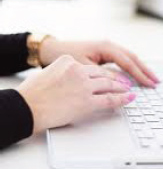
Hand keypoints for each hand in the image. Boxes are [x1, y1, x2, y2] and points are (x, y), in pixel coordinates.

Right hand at [17, 55, 135, 132]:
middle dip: (116, 78)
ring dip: (121, 87)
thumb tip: (72, 78)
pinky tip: (129, 98)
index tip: (109, 75)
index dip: (103, 73)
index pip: (91, 66)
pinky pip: (109, 99)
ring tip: (129, 89)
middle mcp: (78, 70)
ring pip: (109, 84)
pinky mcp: (87, 101)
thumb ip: (64, 71)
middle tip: (125, 81)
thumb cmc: (33, 92)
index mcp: (68, 61)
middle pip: (103, 74)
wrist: (27, 106)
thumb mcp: (49, 72)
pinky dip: (122, 99)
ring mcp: (84, 85)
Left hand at [40, 38, 158, 87]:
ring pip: (129, 58)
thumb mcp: (85, 67)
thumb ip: (104, 75)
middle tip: (156, 81)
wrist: (54, 49)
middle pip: (133, 58)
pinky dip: (131, 67)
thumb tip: (123, 83)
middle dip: (145, 70)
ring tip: (151, 78)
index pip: (128, 62)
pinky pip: (122, 59)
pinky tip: (136, 73)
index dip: (140, 74)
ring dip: (140, 68)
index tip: (150, 83)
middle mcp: (109, 45)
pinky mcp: (104, 52)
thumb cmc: (67, 56)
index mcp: (106, 47)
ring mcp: (107, 48)